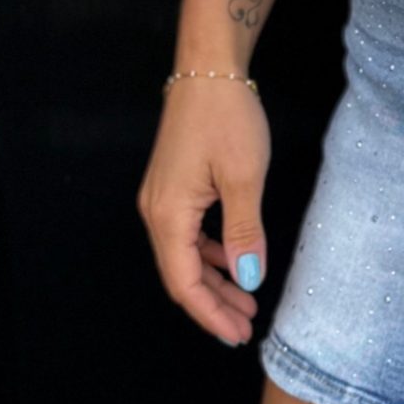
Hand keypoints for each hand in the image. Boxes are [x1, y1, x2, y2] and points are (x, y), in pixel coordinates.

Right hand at [137, 76, 272, 347]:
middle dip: (213, 304)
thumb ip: (243, 233)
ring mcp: (161, 198)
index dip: (210, 314)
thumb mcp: (244, 178)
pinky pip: (188, 234)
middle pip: (181, 274)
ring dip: (214, 281)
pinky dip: (210, 253)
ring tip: (245, 301)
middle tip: (245, 327)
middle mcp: (156, 211)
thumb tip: (247, 280)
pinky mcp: (173, 186)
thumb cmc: (226, 117)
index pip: (184, 283)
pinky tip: (232, 260)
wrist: (208, 68)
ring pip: (185, 256)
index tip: (237, 335)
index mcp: (168, 215)